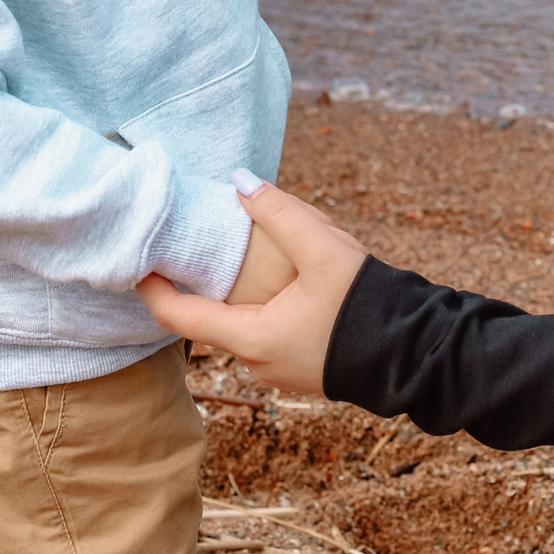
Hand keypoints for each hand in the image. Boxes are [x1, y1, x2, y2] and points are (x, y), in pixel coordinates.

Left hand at [136, 172, 365, 395]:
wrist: (417, 353)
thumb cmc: (368, 304)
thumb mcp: (325, 249)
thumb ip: (281, 212)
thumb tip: (239, 181)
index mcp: (253, 339)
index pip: (180, 317)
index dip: (153, 290)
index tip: (136, 265)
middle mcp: (258, 363)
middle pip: (214, 318)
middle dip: (208, 281)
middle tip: (206, 245)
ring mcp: (279, 372)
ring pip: (245, 325)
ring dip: (245, 294)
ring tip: (266, 258)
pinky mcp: (300, 370)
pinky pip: (269, 334)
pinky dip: (268, 308)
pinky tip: (296, 284)